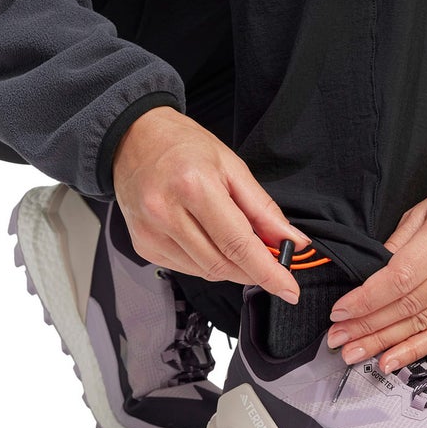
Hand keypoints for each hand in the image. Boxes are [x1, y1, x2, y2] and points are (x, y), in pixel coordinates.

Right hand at [112, 106, 309, 302]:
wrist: (134, 139)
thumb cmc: (183, 146)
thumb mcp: (233, 167)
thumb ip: (264, 210)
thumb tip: (292, 241)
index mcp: (194, 187)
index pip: (238, 244)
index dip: (267, 272)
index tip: (288, 288)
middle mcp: (167, 213)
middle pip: (222, 264)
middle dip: (252, 270)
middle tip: (270, 259)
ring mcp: (151, 233)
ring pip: (205, 271)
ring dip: (230, 266)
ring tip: (233, 237)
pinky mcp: (143, 246)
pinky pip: (187, 268)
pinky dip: (207, 261)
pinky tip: (208, 238)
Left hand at [326, 173, 426, 371]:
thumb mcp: (424, 208)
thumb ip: (396, 242)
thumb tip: (366, 277)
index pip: (401, 276)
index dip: (368, 298)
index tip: (341, 311)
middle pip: (410, 304)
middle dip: (368, 325)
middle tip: (338, 338)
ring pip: (423, 323)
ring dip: (385, 342)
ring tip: (355, 352)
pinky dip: (415, 349)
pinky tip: (390, 360)